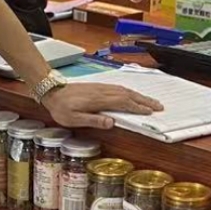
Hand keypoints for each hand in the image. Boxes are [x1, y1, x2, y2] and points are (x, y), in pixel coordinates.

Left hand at [41, 77, 160, 122]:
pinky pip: (119, 88)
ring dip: (139, 95)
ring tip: (151, 101)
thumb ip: (93, 120)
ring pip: (125, 90)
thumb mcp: (73, 118)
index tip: (150, 112)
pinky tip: (133, 95)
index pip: (123, 103)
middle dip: (144, 101)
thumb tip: (112, 122)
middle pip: (128, 95)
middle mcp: (103, 92)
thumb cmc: (61, 107)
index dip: (138, 108)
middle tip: (159, 106)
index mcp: (99, 100)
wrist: (51, 90)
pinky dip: (130, 91)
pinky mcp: (98, 87)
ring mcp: (101, 88)